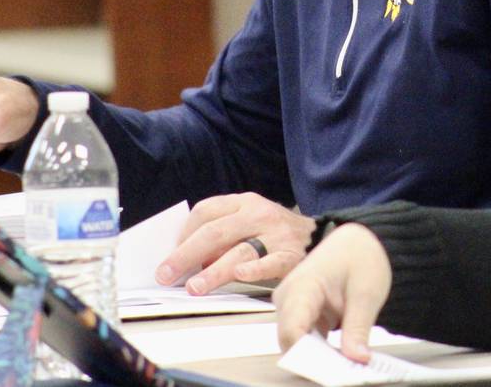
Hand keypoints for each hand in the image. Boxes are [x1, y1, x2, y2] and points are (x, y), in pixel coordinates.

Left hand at [156, 192, 315, 293]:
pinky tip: (240, 276)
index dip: (183, 234)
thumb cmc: (276, 234)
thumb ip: (223, 235)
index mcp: (244, 203)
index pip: (205, 211)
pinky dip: (255, 270)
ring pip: (239, 251)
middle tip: (167, 274)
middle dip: (186, 254)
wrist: (323, 236)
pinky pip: (271, 262)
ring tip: (194, 287)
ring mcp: (276, 234)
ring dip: (214, 270)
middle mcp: (258, 214)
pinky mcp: (292, 255)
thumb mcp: (250, 222)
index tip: (170, 256)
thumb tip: (189, 261)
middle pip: (215, 232)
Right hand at [274, 223, 390, 362]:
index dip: (307, 356)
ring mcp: (291, 305)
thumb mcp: (367, 292)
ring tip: (344, 361)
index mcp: (302, 285)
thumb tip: (356, 358)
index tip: (330, 369)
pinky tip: (340, 354)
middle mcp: (288, 296)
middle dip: (314, 359)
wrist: (359, 240)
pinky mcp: (299, 313)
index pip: (292, 331)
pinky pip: (303, 338)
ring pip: (295, 343)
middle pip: (290, 340)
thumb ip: (358, 327)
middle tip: (343, 369)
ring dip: (318, 356)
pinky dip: (320, 349)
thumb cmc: (360, 255)